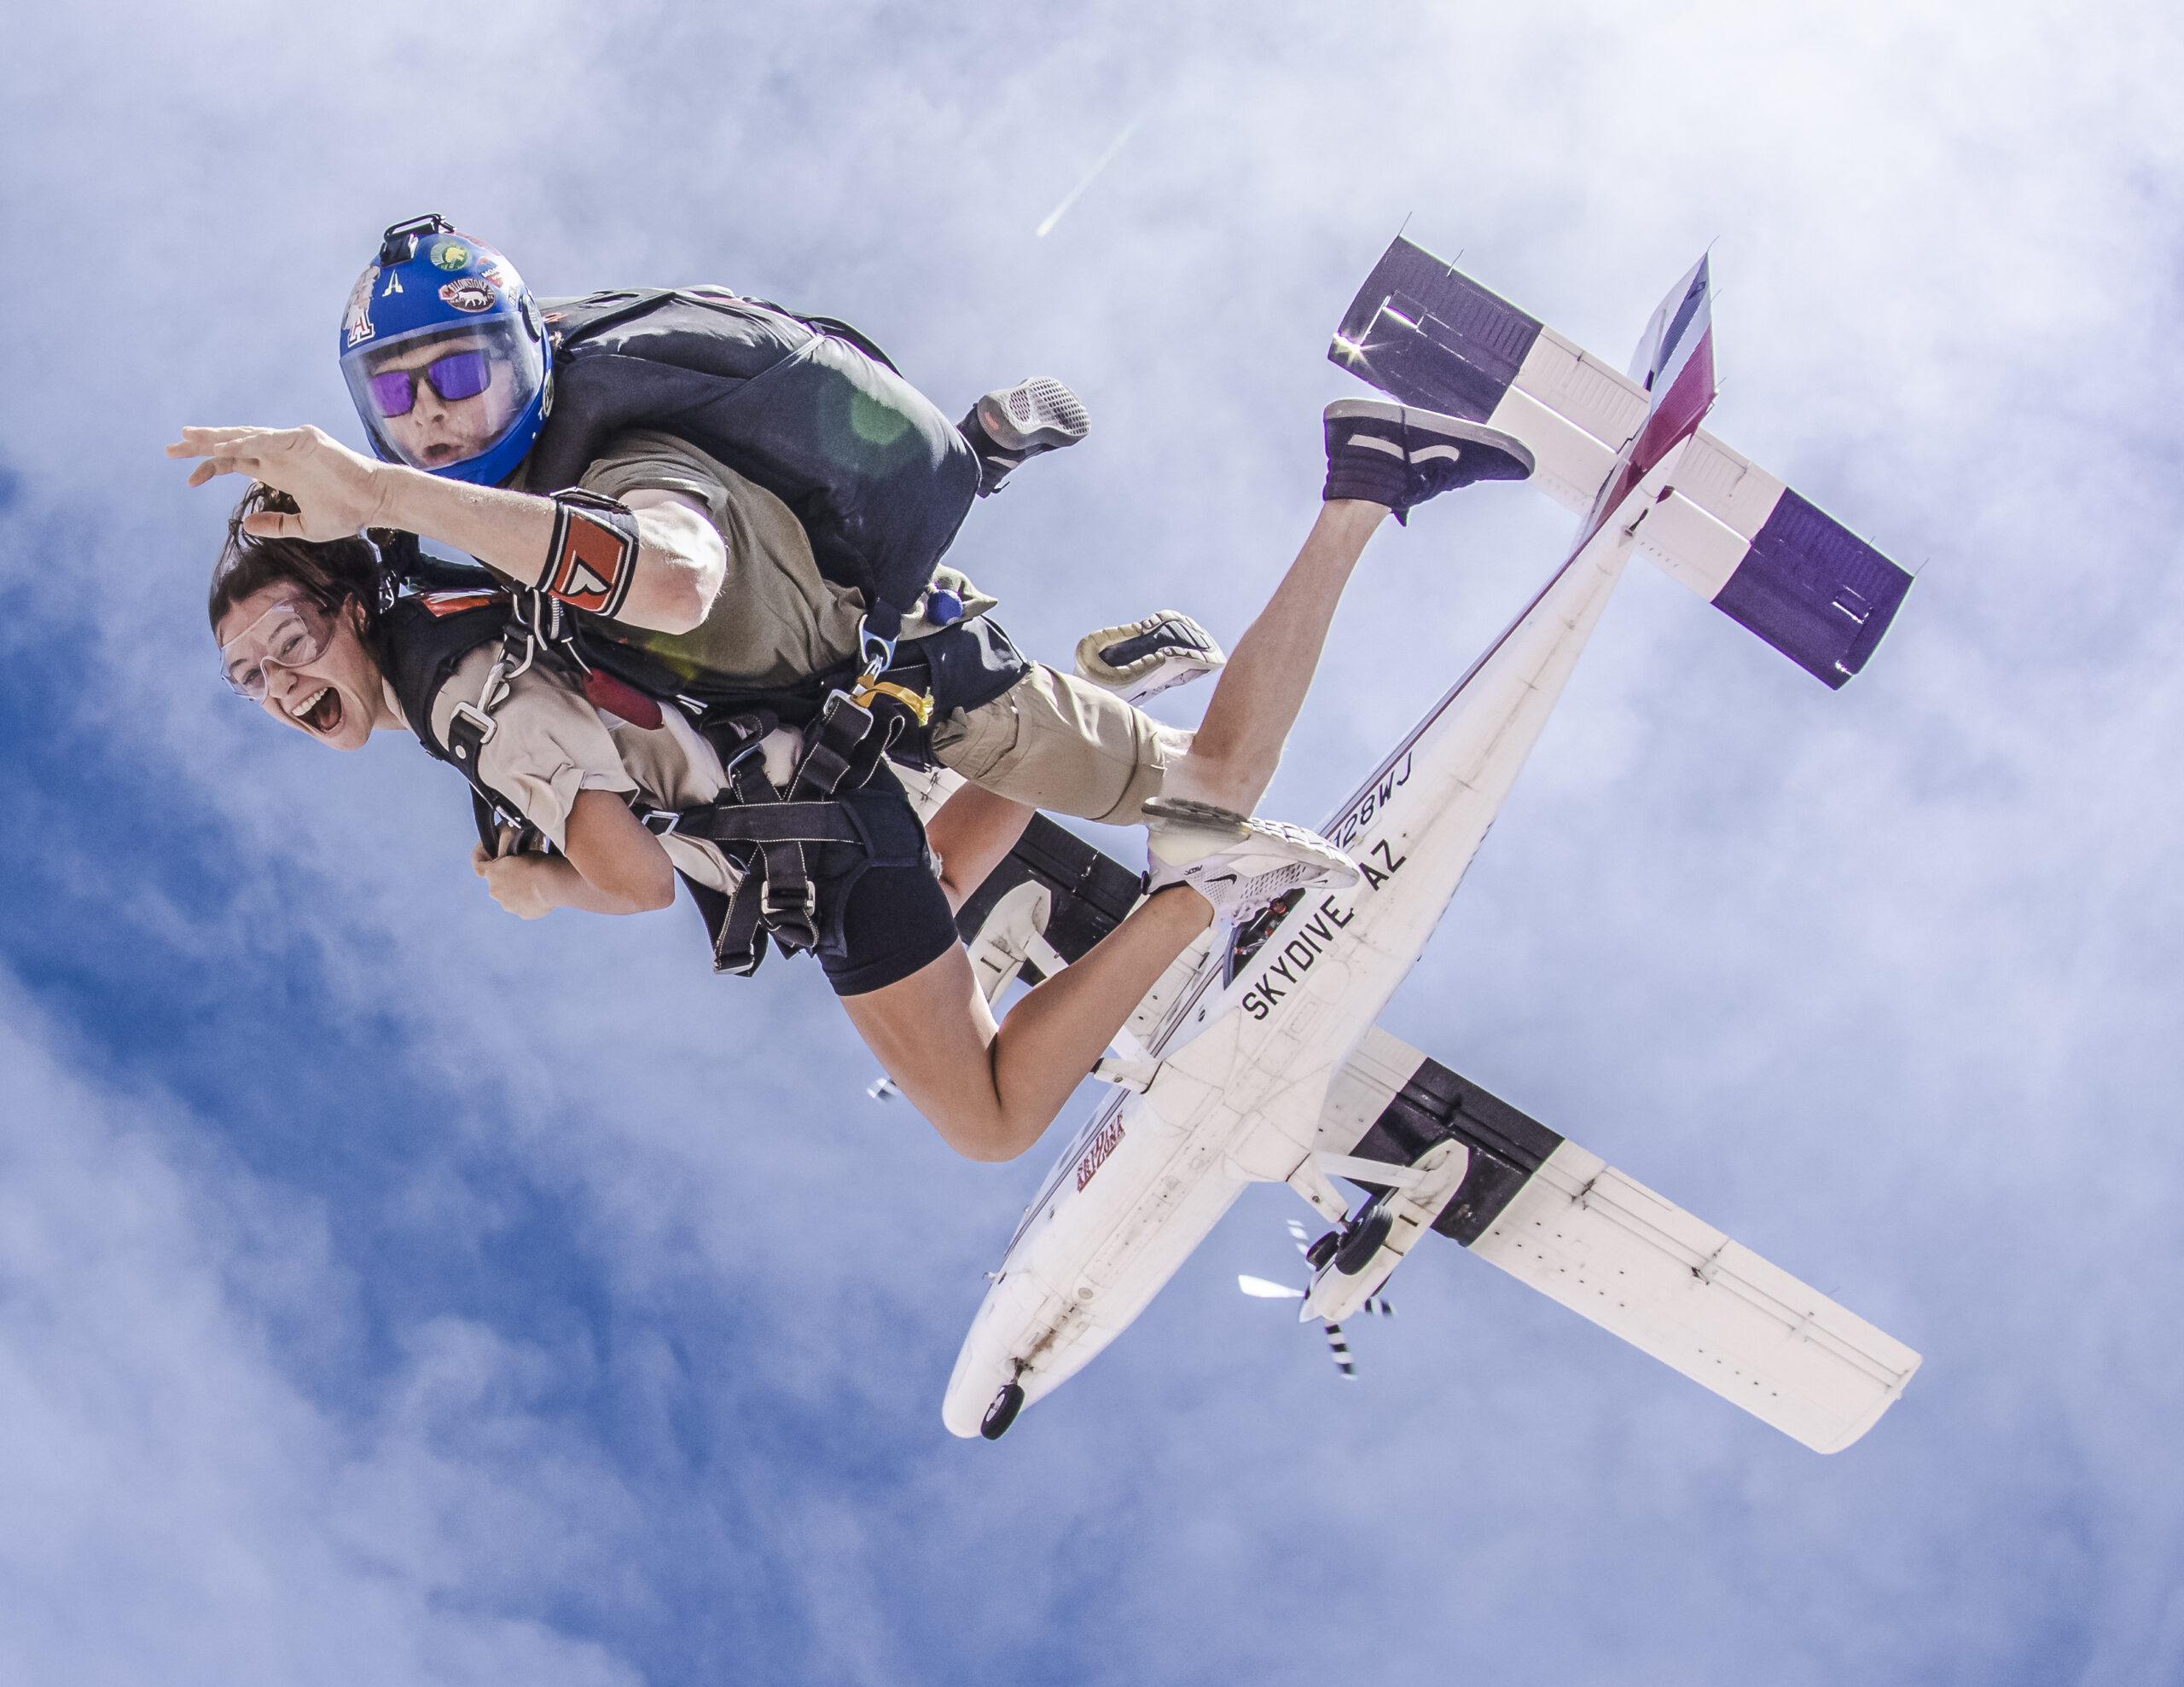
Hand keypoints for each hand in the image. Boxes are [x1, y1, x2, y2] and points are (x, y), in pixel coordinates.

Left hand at [166, 424, 389, 538]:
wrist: (376, 502)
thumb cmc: (348, 513)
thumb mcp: (305, 527)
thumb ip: (276, 525)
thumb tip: (246, 524)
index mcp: (278, 470)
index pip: (235, 462)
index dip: (210, 468)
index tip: (188, 480)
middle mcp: (280, 453)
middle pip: (232, 444)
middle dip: (200, 445)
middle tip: (170, 447)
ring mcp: (291, 444)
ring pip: (245, 436)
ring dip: (216, 438)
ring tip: (188, 439)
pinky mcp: (304, 439)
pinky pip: (268, 440)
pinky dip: (245, 442)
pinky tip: (222, 448)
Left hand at [471, 840, 559, 918]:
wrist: (551, 882)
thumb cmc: (537, 863)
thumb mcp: (521, 853)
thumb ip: (513, 862)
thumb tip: (516, 864)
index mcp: (492, 872)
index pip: (480, 868)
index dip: (490, 865)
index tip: (500, 864)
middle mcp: (495, 890)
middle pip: (497, 886)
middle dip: (508, 883)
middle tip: (525, 877)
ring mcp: (507, 905)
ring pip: (511, 900)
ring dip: (520, 895)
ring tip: (538, 888)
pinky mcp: (522, 914)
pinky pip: (525, 908)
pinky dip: (531, 904)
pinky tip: (543, 897)